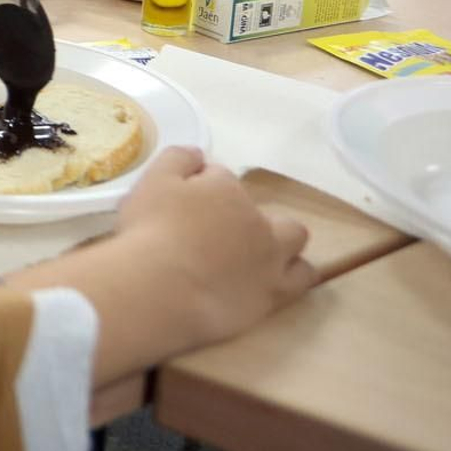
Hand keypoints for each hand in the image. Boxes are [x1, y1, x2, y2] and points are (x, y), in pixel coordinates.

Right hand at [115, 148, 314, 347]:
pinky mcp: (272, 295)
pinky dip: (290, 276)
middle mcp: (256, 220)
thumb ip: (176, 160)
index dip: (203, 188)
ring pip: (295, 241)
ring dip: (283, 242)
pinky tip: (269, 282)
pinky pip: (300, 281)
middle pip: (262, 205)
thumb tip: (199, 155)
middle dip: (253, 214)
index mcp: (225, 189)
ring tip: (258, 257)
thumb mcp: (151, 182)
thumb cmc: (150, 231)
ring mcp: (270, 259)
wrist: (161, 290)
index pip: (220, 178)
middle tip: (224, 232)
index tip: (184, 204)